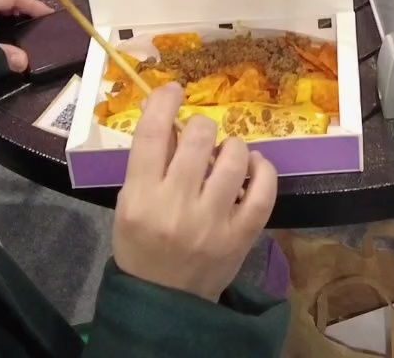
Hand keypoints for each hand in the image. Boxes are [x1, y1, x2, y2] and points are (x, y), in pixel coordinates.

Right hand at [112, 85, 277, 300]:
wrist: (164, 302)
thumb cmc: (141, 245)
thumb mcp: (129, 204)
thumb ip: (148, 165)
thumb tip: (174, 119)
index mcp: (140, 197)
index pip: (152, 134)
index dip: (165, 101)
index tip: (174, 91)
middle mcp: (175, 206)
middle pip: (198, 138)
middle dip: (201, 126)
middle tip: (201, 136)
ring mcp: (212, 222)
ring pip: (234, 158)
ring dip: (232, 146)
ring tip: (225, 156)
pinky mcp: (241, 235)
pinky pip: (264, 190)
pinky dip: (263, 170)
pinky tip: (253, 167)